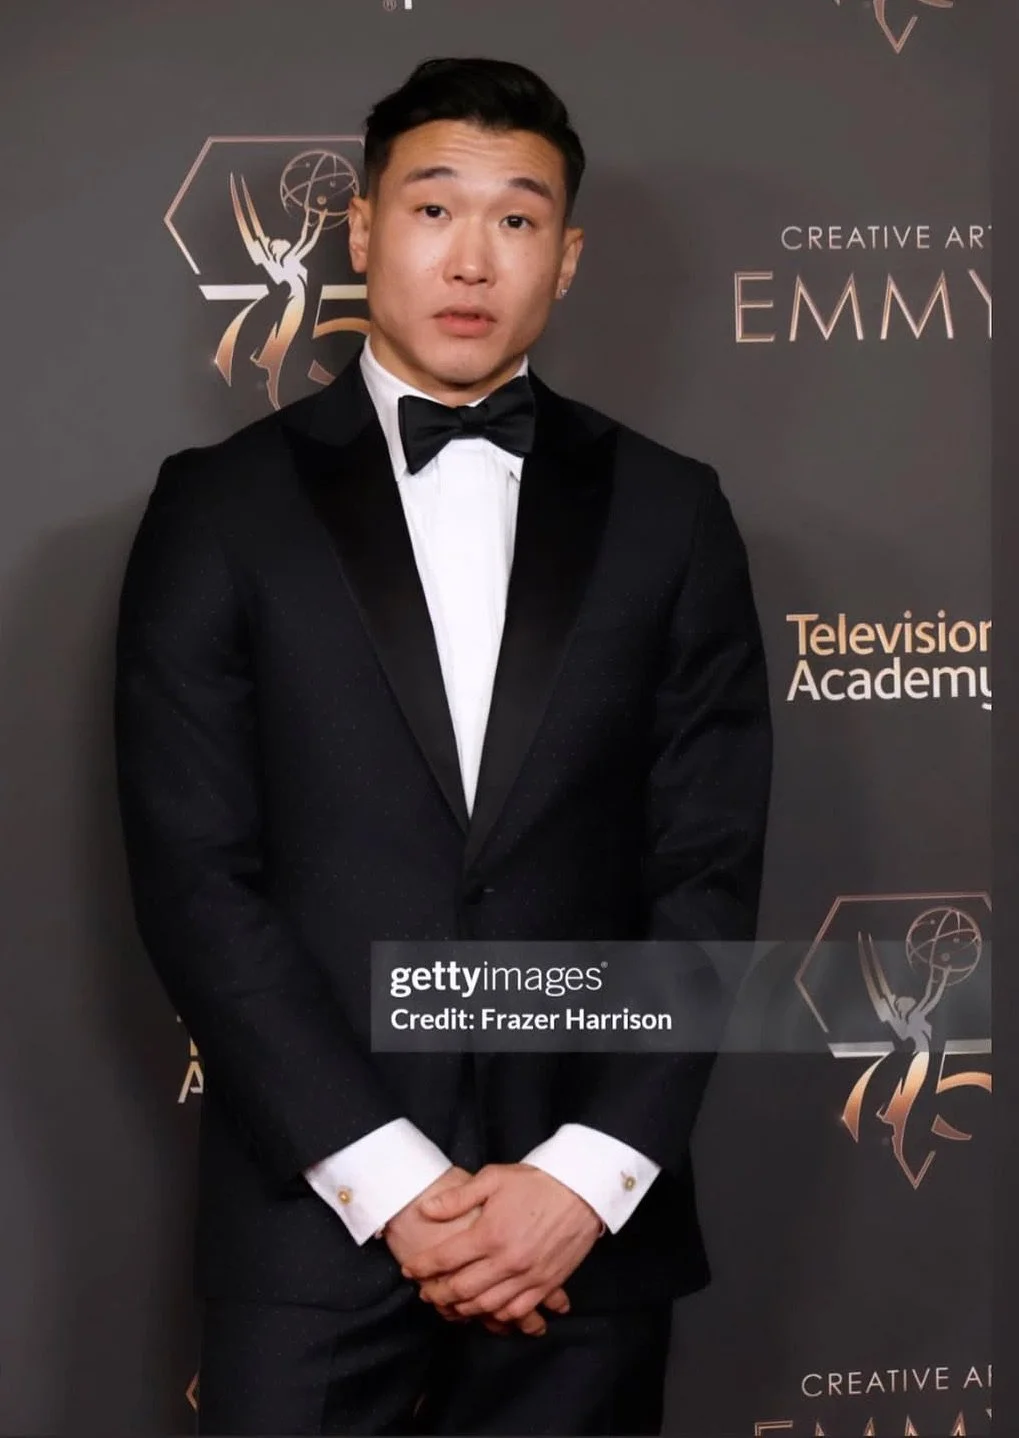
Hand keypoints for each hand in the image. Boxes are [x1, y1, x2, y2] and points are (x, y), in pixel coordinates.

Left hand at [400, 1163, 602, 1323]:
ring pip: (486, 1305)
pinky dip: (497, 1315)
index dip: (422, 1266)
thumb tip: (426, 1209)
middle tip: (424, 1293)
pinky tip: (486, 1310)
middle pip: (462, 1289)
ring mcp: (528, 1276)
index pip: (445, 1258)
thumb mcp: (493, 1178)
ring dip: (463, 1309)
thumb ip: (458, 1197)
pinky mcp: (546, 1283)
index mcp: (490, 1233)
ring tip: (449, 1304)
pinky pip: (517, 1311)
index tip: (410, 1269)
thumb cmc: (536, 1181)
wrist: (582, 1189)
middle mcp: (506, 1260)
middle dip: (437, 1294)